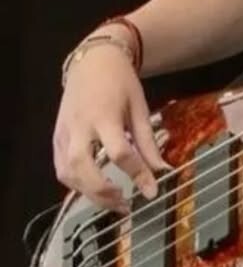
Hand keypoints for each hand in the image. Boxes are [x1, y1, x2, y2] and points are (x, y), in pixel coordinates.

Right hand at [53, 41, 167, 211]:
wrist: (93, 61)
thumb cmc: (121, 82)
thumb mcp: (140, 106)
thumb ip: (147, 140)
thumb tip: (162, 169)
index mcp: (105, 116)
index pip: (120, 152)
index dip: (137, 174)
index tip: (151, 192)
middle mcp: (80, 127)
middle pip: (84, 168)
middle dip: (103, 192)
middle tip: (126, 205)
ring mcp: (64, 133)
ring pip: (67, 173)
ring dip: (88, 194)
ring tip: (113, 202)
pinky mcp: (56, 138)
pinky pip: (61, 168)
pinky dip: (75, 184)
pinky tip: (93, 189)